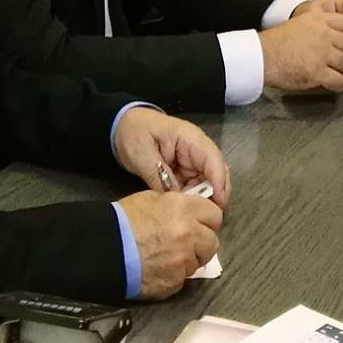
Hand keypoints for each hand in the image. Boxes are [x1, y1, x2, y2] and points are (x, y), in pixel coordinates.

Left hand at [113, 107, 230, 205]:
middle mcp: (196, 150)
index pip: (212, 159)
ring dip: (203, 199)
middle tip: (210, 216)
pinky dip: (192, 199)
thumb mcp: (143, 154)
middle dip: (216, 194)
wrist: (123, 126)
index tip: (219, 203)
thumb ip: (160, 176)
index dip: (219, 181)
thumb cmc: (134, 133)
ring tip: (195, 216)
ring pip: (207, 183)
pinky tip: (186, 211)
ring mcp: (191, 162)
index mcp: (190, 139)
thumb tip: (175, 199)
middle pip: (216, 173)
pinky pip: (193, 187)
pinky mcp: (184, 172)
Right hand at [118, 189, 222, 299]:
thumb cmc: (123, 221)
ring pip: (198, 262)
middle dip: (202, 242)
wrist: (104, 248)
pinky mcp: (174, 282)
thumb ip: (179, 206)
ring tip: (167, 255)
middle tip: (187, 242)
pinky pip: (182, 278)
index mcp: (186, 210)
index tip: (200, 223)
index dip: (206, 220)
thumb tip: (190, 214)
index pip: (215, 215)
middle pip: (212, 242)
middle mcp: (190, 235)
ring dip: (188, 259)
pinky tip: (158, 268)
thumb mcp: (153, 198)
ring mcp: (183, 261)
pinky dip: (174, 274)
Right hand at [260, 0, 342, 92]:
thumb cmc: (278, 42)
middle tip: (341, 61)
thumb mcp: (302, 23)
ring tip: (334, 72)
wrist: (262, 56)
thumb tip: (340, 36)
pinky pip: (339, 81)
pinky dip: (338, 85)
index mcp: (320, 20)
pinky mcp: (317, 72)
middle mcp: (324, 35)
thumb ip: (321, 26)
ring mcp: (321, 54)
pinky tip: (331, 84)